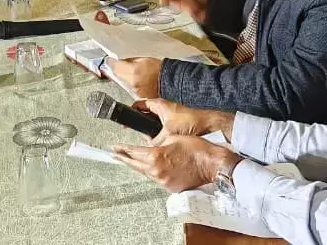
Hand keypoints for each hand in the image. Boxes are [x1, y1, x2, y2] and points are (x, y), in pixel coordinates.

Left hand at [105, 57, 160, 98]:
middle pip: (119, 75)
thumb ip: (130, 61)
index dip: (111, 63)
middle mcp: (133, 84)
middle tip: (120, 65)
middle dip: (119, 70)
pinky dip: (134, 84)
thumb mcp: (145, 59)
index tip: (108, 61)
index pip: (116, 67)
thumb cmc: (162, 70)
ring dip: (127, 77)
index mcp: (134, 73)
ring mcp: (136, 91)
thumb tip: (121, 61)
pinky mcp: (140, 96)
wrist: (173, 82)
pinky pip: (132, 88)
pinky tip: (141, 80)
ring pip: (125, 82)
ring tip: (137, 73)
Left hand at [113, 135, 242, 192]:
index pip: (133, 152)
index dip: (122, 149)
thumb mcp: (173, 138)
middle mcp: (156, 171)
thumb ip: (157, 143)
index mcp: (156, 156)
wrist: (212, 165)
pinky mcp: (170, 187)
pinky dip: (151, 173)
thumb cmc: (197, 149)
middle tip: (114, 154)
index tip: (114, 147)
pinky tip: (149, 168)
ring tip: (129, 160)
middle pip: (135, 165)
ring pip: (145, 173)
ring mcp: (163, 181)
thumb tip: (150, 146)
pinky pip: (156, 179)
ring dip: (137, 166)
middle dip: (124, 159)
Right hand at [135, 98, 234, 144]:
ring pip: (155, 121)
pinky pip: (163, 126)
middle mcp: (164, 107)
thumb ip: (155, 140)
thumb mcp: (168, 133)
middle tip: (138, 132)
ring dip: (152, 129)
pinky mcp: (177, 120)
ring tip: (150, 139)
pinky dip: (161, 132)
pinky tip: (162, 141)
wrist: (209, 124)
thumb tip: (149, 147)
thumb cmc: (192, 122)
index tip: (126, 121)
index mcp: (159, 104)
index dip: (131, 112)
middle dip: (142, 123)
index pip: (139, 104)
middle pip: (146, 113)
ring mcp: (171, 113)